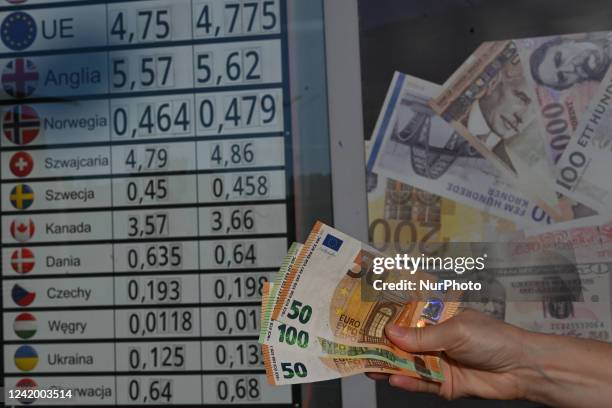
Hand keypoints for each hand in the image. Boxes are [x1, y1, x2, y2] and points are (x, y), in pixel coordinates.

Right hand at [369, 308, 530, 399]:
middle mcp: (432, 340)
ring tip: (368, 364)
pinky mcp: (442, 384)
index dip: (384, 316)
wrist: (522, 368)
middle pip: (400, 342)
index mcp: (435, 318)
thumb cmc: (492, 338)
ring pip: (406, 363)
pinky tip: (392, 379)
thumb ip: (423, 336)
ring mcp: (436, 362)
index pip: (405, 315)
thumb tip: (391, 334)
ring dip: (387, 364)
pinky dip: (405, 381)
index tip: (362, 316)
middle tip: (356, 344)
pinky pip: (419, 383)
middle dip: (380, 343)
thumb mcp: (456, 330)